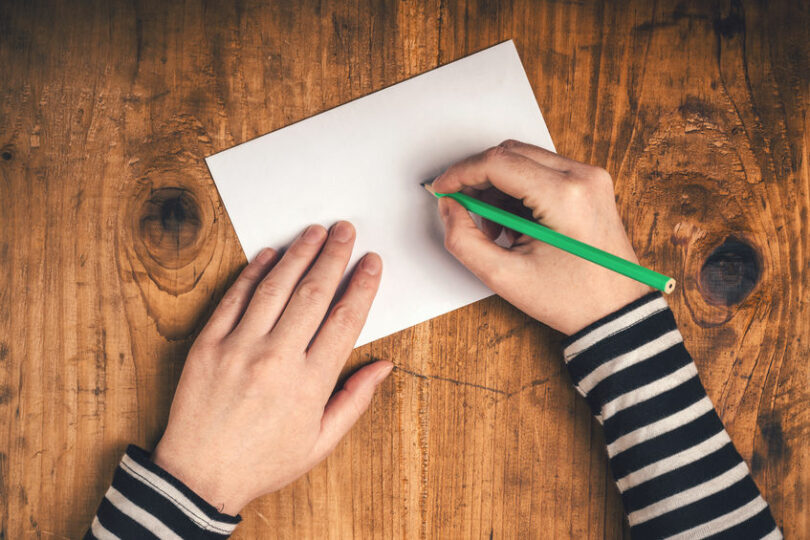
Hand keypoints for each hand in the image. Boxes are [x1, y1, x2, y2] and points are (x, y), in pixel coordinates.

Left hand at [152, 221, 391, 514]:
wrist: (199, 476)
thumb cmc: (263, 461)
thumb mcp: (320, 442)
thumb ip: (354, 400)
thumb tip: (383, 366)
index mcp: (309, 383)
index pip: (345, 319)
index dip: (362, 285)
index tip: (371, 262)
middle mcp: (276, 359)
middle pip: (313, 293)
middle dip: (334, 256)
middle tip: (345, 231)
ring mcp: (239, 347)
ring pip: (275, 288)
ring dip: (298, 254)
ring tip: (314, 232)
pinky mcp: (208, 344)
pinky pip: (234, 298)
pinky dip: (252, 273)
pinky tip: (269, 255)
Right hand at [432, 140, 650, 334]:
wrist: (615, 312)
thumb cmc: (570, 299)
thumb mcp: (504, 277)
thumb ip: (464, 239)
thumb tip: (449, 207)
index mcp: (564, 196)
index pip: (497, 162)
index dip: (460, 173)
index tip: (442, 190)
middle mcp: (582, 176)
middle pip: (510, 153)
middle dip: (478, 178)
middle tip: (462, 209)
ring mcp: (591, 178)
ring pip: (525, 160)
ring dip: (499, 187)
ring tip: (496, 229)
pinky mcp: (591, 185)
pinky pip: (543, 172)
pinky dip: (519, 191)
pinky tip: (516, 224)